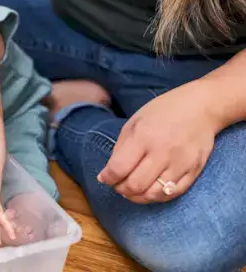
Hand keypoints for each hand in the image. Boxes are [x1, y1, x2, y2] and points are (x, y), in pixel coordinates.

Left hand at [97, 80, 219, 202]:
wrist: (201, 107)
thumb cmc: (163, 112)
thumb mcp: (134, 122)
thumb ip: (120, 148)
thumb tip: (109, 173)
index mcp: (144, 137)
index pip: (119, 168)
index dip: (107, 178)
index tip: (104, 178)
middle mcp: (163, 152)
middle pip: (135, 185)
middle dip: (121, 189)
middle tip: (118, 184)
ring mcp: (181, 163)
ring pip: (154, 194)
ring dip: (138, 196)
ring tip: (132, 189)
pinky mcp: (195, 171)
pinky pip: (172, 194)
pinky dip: (156, 196)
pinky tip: (149, 189)